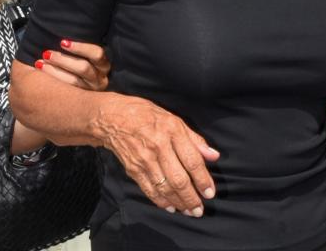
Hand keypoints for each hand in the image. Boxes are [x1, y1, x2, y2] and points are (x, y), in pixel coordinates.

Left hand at [36, 40, 109, 90]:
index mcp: (102, 64)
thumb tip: (61, 39)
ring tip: (39, 64)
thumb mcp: (81, 55)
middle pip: (83, 67)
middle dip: (62, 59)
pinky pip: (67, 93)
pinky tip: (40, 76)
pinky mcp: (81, 101)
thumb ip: (72, 47)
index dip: (80, 47)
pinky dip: (53, 82)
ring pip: (74, 81)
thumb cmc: (75, 65)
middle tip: (46, 53)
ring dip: (54, 71)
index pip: (97, 53)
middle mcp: (100, 79)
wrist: (79, 92)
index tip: (62, 42)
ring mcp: (91, 92)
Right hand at [96, 94, 219, 215]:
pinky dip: (160, 201)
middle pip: (179, 179)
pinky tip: (170, 207)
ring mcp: (144, 160)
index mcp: (171, 131)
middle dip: (192, 198)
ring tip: (189, 211)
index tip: (210, 193)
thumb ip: (194, 139)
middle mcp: (158, 147)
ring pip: (165, 188)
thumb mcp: (173, 119)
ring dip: (179, 203)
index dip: (203, 180)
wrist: (111, 118)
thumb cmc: (144, 115)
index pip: (192, 161)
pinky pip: (149, 189)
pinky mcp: (133, 169)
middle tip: (200, 210)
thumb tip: (213, 155)